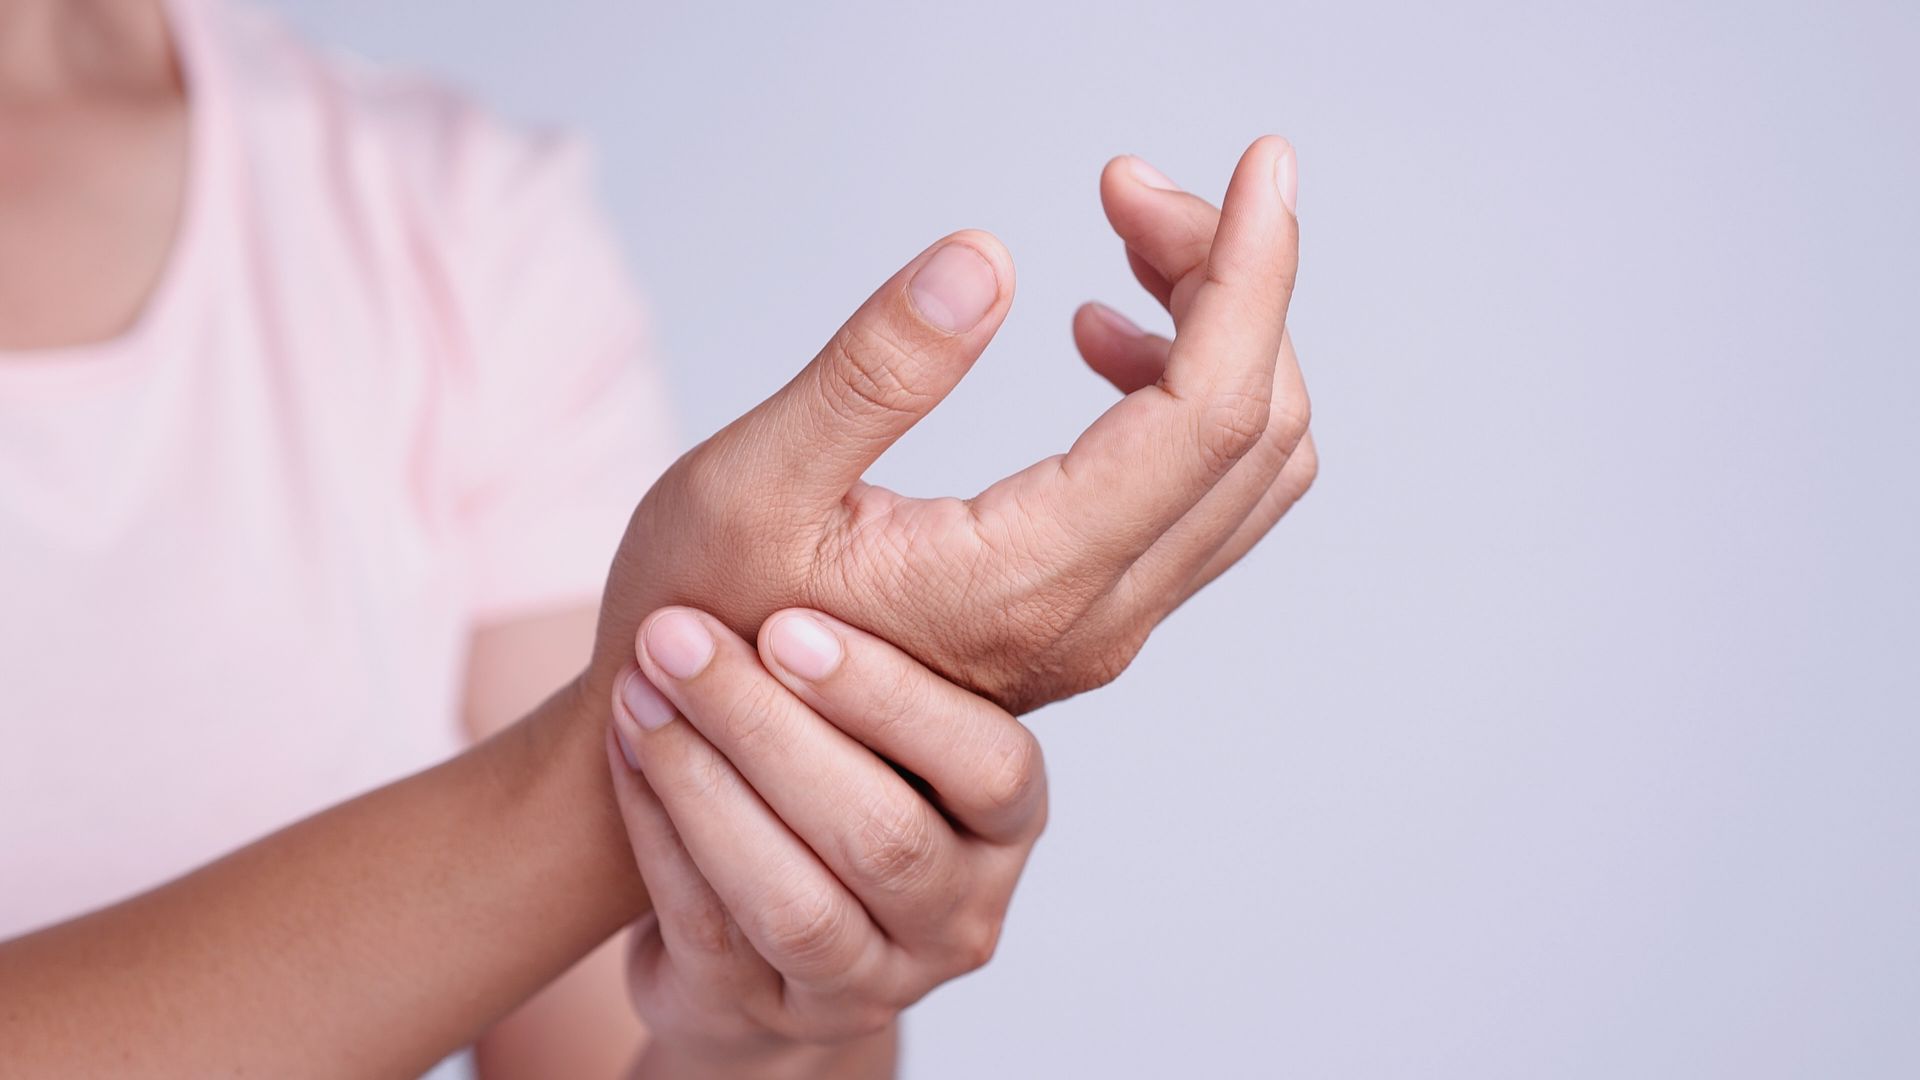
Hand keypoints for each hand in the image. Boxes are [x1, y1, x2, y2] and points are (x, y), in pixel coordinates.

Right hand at [589, 136, 1310, 713]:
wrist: (709, 742)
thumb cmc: (703, 617)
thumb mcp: (751, 481)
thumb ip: (873, 372)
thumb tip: (989, 258)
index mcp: (1023, 580)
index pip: (1209, 413)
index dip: (1250, 276)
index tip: (1259, 164)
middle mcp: (1094, 614)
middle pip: (1254, 424)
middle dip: (1230, 277)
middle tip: (1125, 184)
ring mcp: (1104, 621)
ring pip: (1246, 462)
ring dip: (1221, 331)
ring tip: (1119, 242)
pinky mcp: (1092, 609)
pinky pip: (1201, 491)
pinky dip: (1191, 389)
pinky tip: (1099, 341)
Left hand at [605, 606, 1046, 1072]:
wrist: (772, 922)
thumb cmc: (832, 768)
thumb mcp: (875, 707)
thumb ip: (887, 629)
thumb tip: (838, 466)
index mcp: (1006, 820)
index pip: (990, 766)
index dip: (892, 699)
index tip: (791, 624)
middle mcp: (961, 912)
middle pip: (882, 836)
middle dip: (767, 729)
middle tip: (679, 637)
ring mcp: (875, 980)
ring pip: (794, 902)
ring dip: (703, 786)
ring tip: (637, 688)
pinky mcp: (778, 1018)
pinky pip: (712, 933)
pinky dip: (659, 836)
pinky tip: (623, 752)